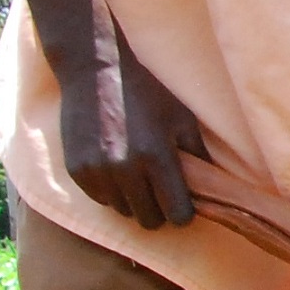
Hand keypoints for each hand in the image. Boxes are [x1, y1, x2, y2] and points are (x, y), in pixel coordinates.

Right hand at [57, 32, 207, 229]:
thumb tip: (213, 186)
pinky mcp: (76, 169)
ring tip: (137, 175)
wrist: (94, 69)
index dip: (183, 213)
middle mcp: (125, 169)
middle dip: (159, 210)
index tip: (182, 204)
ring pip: (123, 211)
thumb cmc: (146, 92)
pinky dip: (110, 191)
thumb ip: (197, 154)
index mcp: (157, 157)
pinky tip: (115, 168)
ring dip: (133, 200)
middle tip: (160, 192)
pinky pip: (100, 199)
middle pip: (149, 219)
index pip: (177, 214)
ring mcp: (97, 171)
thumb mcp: (181, 118)